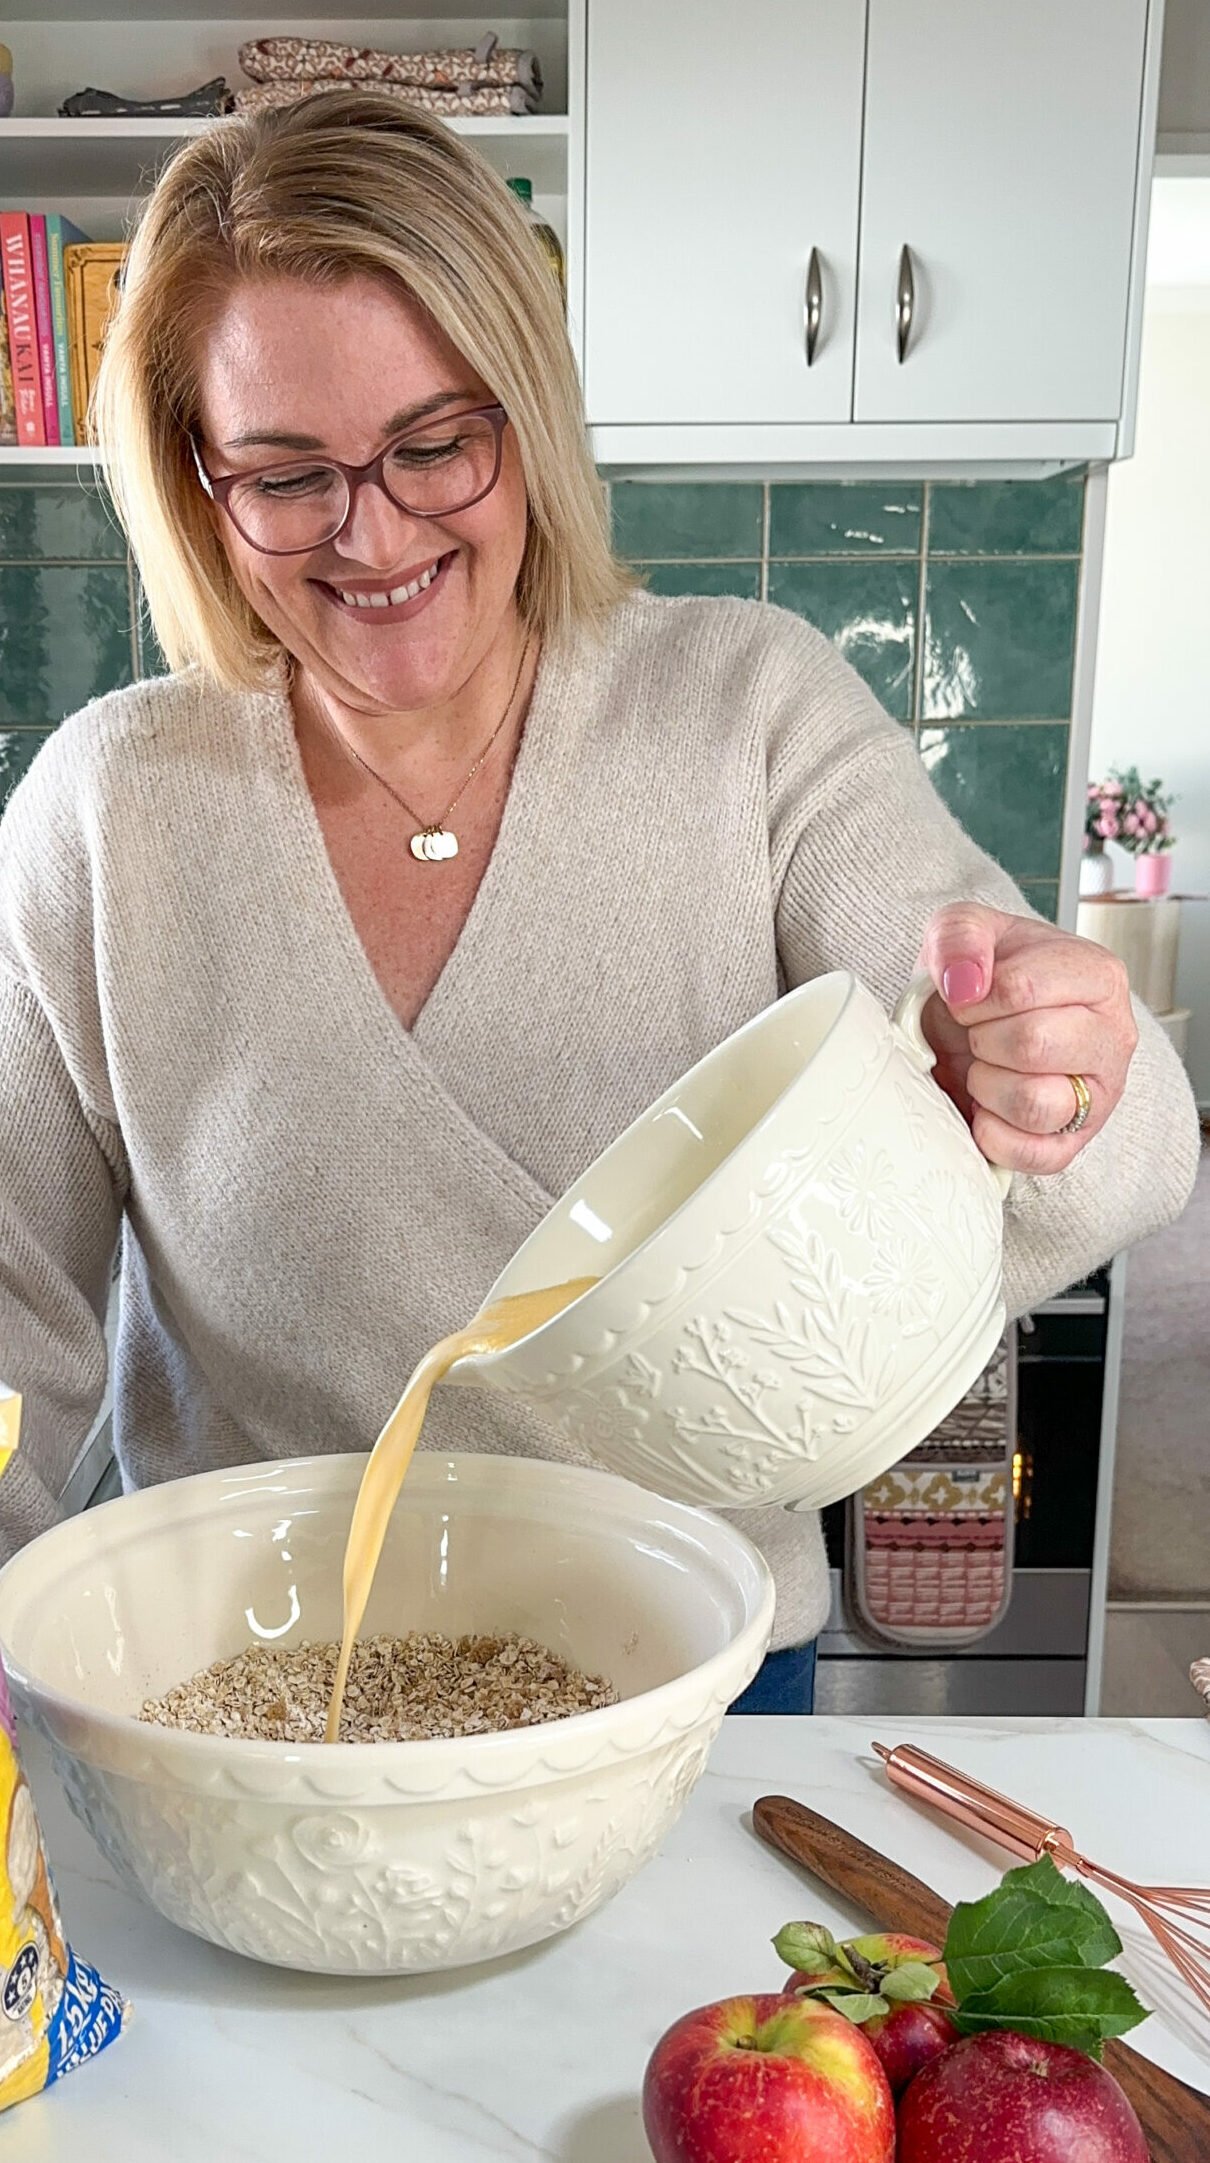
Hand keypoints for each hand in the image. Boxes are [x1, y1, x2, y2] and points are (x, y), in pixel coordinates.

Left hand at [919, 903, 1137, 1174]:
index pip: (1021, 989)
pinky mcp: (1073, 1144)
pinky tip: (984, 1107)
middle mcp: (1113, 1037)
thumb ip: (960, 936)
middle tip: (978, 1033)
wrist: (974, 1027)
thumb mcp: (963, 932)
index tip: (969, 997)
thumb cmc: (982, 981)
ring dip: (987, 1084)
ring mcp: (1100, 1096)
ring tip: (986, 1066)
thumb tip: (964, 982)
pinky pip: (1032, 1155)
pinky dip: (992, 1134)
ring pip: (1035, 1104)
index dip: (974, 997)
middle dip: (982, 1038)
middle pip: (1032, 1045)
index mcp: (1098, 975)